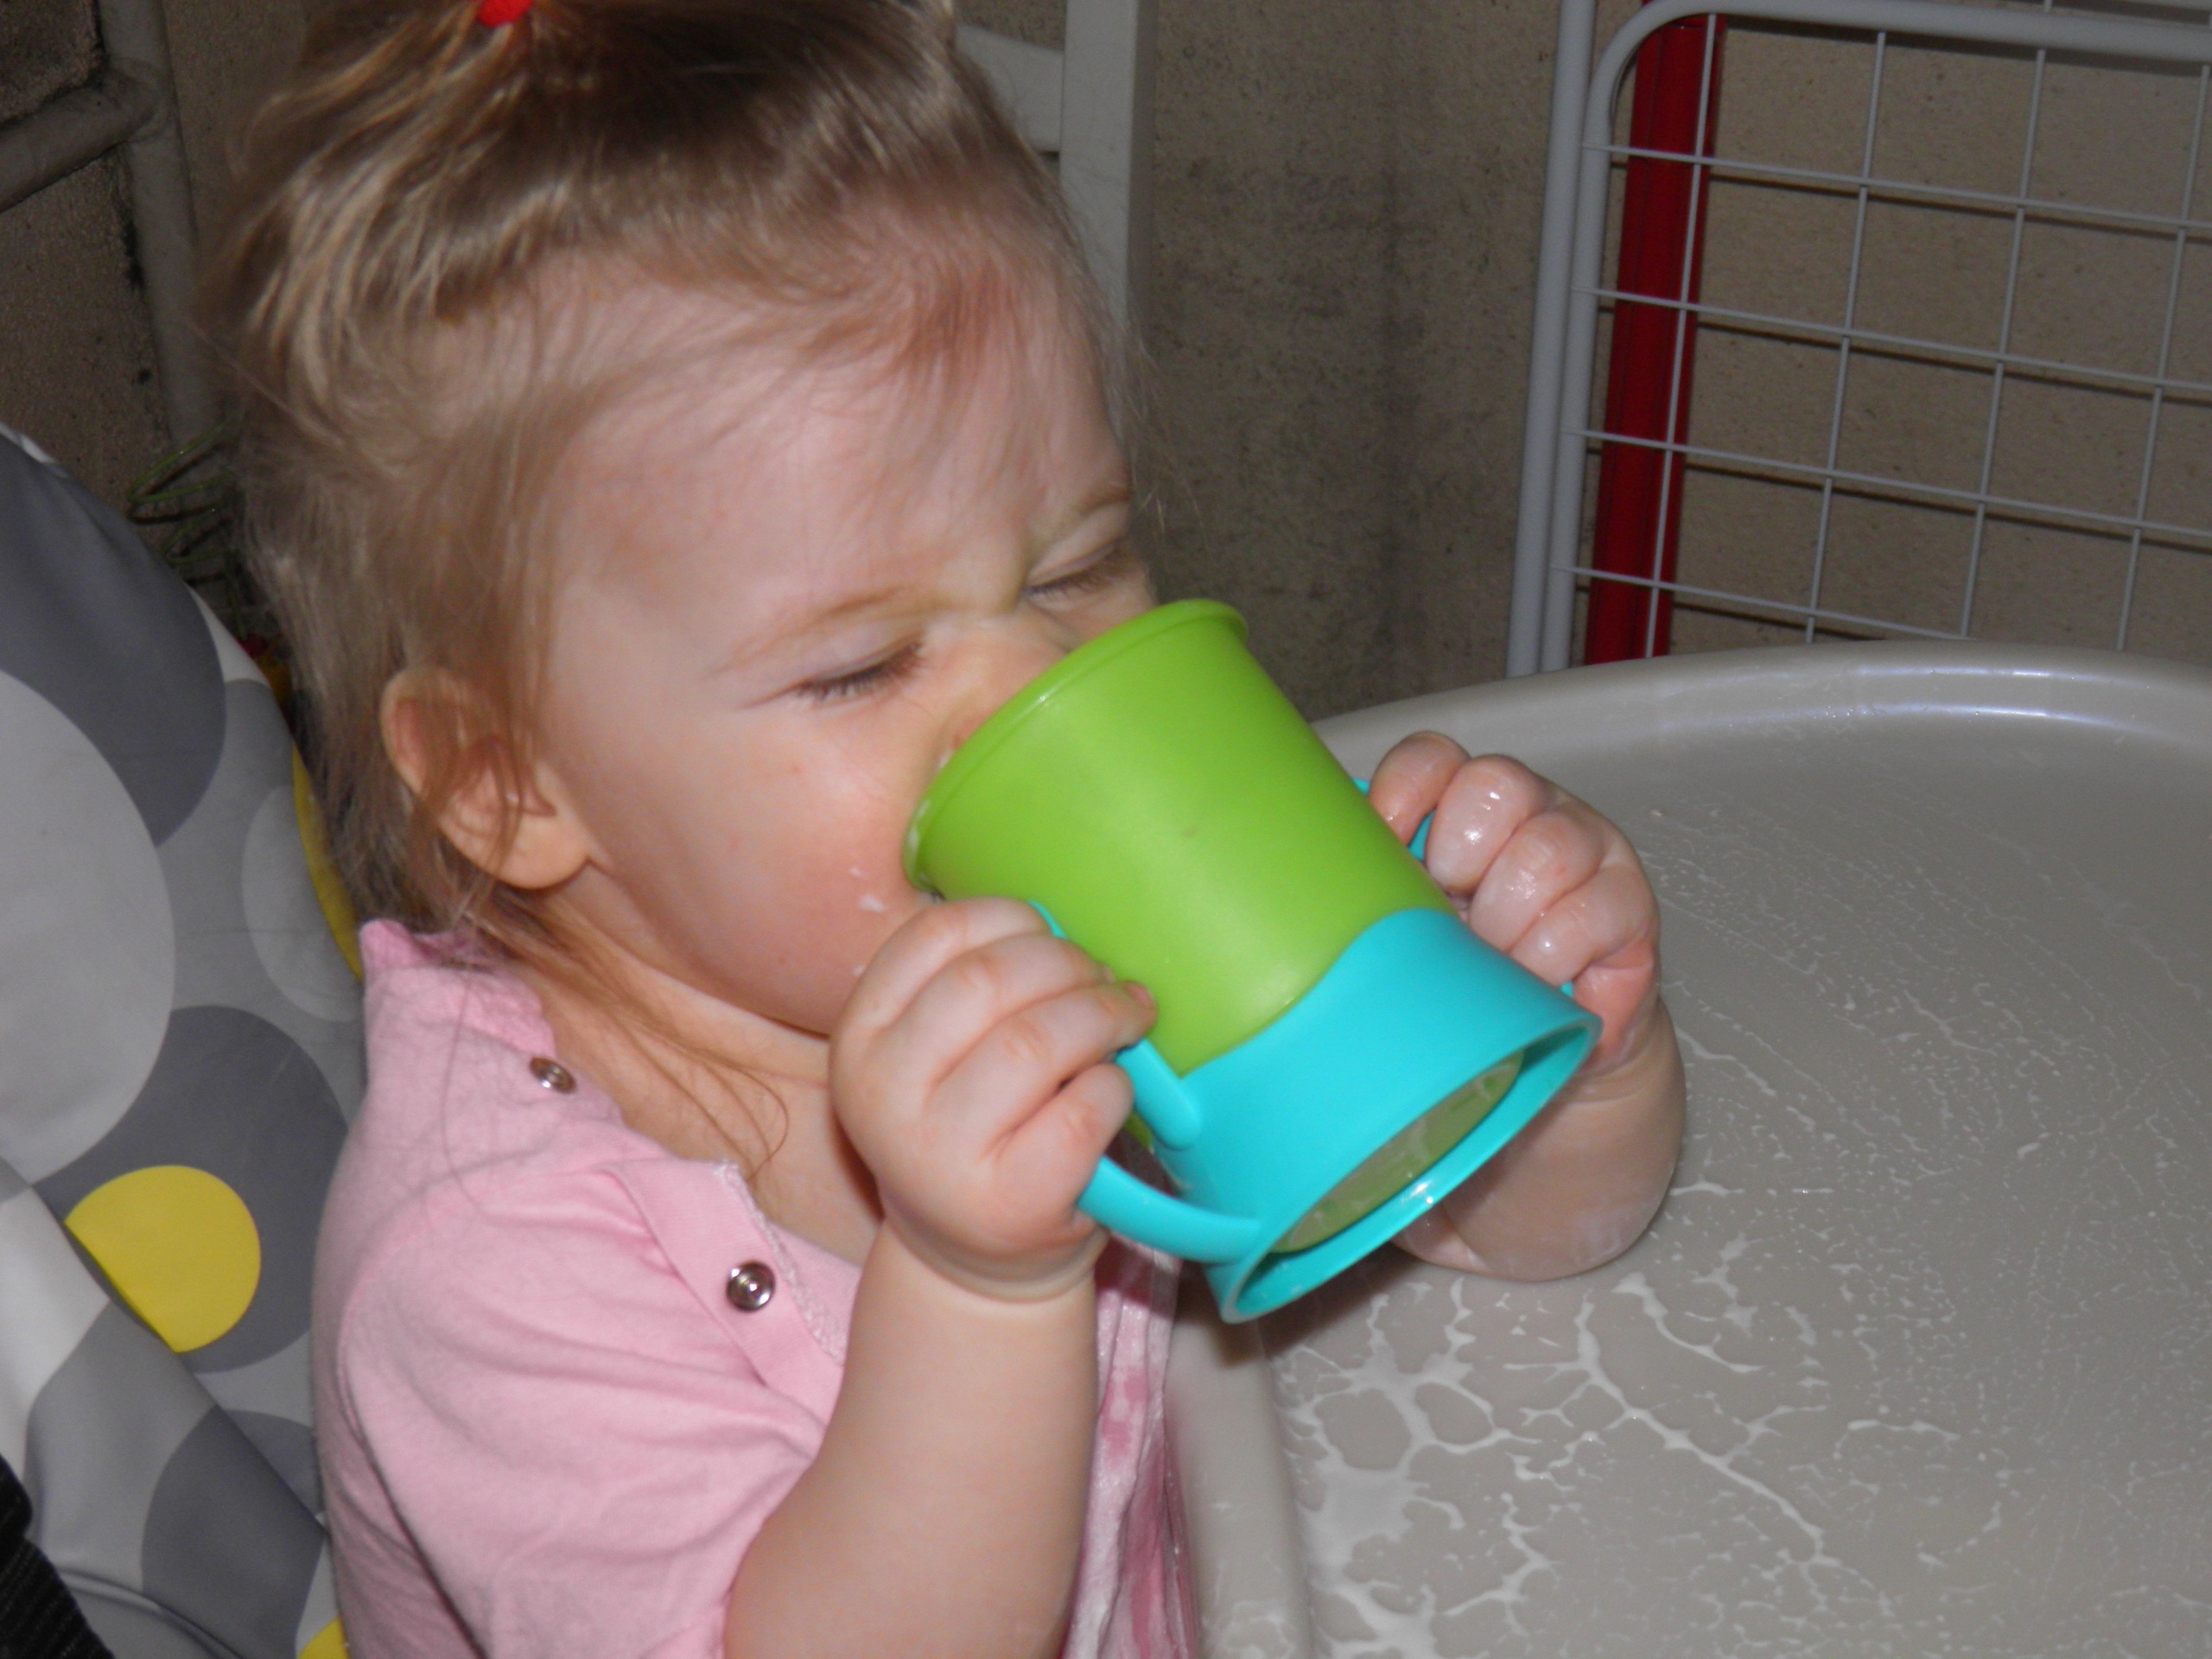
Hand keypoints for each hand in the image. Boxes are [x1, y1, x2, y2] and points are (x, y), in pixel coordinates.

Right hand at [830, 897, 1154, 1300]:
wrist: (972, 1264)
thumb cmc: (971, 1131)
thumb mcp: (938, 1054)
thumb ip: (976, 987)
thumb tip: (1064, 930)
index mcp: (858, 1038)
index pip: (935, 935)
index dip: (1013, 919)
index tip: (1052, 939)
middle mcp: (882, 1094)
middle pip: (990, 980)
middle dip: (1069, 965)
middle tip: (1107, 982)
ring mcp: (939, 1155)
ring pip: (1037, 1042)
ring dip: (1103, 1016)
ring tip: (1127, 1021)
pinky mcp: (1008, 1204)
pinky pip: (1082, 1112)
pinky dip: (1116, 1088)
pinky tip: (1114, 1093)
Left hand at [1368, 733, 1659, 1075]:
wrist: (1551, 1038)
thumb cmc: (1472, 968)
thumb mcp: (1418, 922)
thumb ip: (1380, 888)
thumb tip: (1309, 889)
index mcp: (1467, 802)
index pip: (1433, 758)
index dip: (1403, 794)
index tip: (1386, 850)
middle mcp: (1533, 808)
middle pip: (1496, 784)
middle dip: (1459, 857)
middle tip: (1451, 917)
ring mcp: (1589, 848)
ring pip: (1545, 849)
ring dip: (1503, 919)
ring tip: (1490, 961)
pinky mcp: (1630, 903)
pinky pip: (1588, 914)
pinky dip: (1547, 957)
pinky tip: (1531, 982)